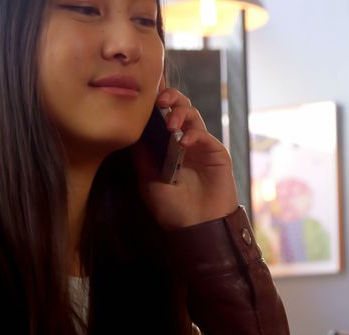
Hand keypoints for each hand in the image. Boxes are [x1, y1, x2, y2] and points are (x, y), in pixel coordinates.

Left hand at [133, 88, 238, 229]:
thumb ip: (142, 155)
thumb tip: (131, 129)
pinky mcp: (217, 153)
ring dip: (180, 113)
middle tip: (160, 100)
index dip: (155, 102)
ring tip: (171, 125)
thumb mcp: (148, 181)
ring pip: (193, 115)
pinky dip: (195, 134)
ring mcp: (201, 146)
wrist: (195, 228)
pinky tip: (185, 142)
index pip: (160, 116)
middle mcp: (184, 142)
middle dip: (170, 97)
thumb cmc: (172, 209)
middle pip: (179, 108)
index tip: (144, 93)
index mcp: (167, 146)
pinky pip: (206, 135)